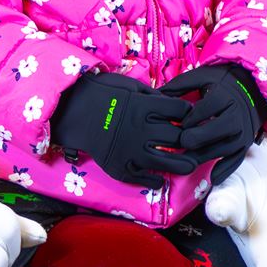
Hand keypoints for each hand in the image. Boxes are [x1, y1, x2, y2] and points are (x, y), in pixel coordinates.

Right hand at [51, 72, 195, 185]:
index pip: (181, 110)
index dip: (188, 112)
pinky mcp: (120, 167)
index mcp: (145, 107)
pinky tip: (160, 180)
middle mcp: (142, 130)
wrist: (71, 112)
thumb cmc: (100, 94)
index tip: (189, 116)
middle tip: (196, 141)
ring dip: (183, 165)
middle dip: (191, 139)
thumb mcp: (128, 85)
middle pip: (179, 137)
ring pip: (168, 162)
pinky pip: (143, 179)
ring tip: (190, 165)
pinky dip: (155, 181)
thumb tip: (170, 101)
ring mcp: (132, 151)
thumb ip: (151, 94)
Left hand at [153, 61, 266, 175]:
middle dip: (194, 139)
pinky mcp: (246, 143)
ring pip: (222, 149)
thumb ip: (178, 86)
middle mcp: (236, 115)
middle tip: (180, 143)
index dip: (187, 120)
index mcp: (224, 96)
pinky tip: (212, 179)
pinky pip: (237, 159)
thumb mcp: (201, 76)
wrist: (253, 88)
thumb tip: (152, 96)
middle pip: (213, 131)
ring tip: (185, 161)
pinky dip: (226, 170)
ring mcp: (242, 131)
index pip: (203, 111)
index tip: (177, 123)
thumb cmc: (222, 82)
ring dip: (203, 157)